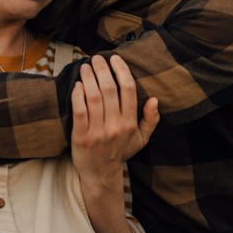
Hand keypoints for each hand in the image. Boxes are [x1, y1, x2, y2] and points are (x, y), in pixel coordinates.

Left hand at [71, 55, 158, 173]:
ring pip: (93, 97)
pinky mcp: (81, 137)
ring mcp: (97, 132)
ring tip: (86, 67)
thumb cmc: (120, 152)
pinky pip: (79, 111)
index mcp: (130, 123)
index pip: (128, 90)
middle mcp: (115, 126)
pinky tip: (77, 85)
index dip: (121, 70)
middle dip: (102, 69)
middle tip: (96, 58)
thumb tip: (155, 100)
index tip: (114, 59)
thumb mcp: (141, 139)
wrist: (100, 174)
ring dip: (89, 78)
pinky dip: (77, 95)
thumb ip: (150, 120)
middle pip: (109, 89)